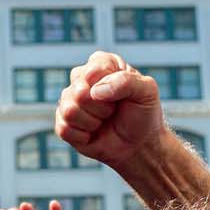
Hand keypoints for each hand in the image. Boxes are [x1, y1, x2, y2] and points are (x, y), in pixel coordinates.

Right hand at [55, 51, 169, 172]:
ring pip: (69, 110)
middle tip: (113, 110)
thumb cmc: (143, 114)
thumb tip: (95, 91)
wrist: (139, 144)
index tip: (123, 94)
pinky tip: (93, 134)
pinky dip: (83, 136)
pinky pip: (63, 128)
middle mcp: (83, 79)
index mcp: (103, 64)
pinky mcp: (64, 122)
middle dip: (102, 108)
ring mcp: (71, 101)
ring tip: (103, 121)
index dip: (107, 86)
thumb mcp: (146, 91)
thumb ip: (125, 81)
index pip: (92, 70)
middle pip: (78, 92)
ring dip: (92, 122)